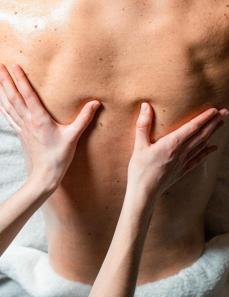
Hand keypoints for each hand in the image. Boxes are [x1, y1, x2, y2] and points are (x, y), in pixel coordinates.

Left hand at [0, 64, 100, 191]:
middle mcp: (28, 121)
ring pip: (8, 106)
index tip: (14, 65)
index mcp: (40, 120)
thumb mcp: (74, 137)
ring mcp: (22, 128)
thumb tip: (95, 103)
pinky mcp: (21, 134)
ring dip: (1, 91)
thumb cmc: (59, 156)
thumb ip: (84, 119)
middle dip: (6, 81)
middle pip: (13, 98)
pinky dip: (2, 107)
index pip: (28, 95)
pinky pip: (8, 117)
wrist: (45, 174)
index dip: (20, 80)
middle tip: (0, 66)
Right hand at [127, 102, 228, 205]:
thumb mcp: (139, 145)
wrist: (144, 192)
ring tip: (221, 124)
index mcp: (171, 144)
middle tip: (225, 112)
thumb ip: (143, 125)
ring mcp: (183, 162)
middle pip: (201, 135)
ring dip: (212, 134)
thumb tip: (146, 105)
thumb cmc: (140, 169)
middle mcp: (181, 152)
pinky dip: (207, 152)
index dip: (204, 118)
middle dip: (214, 123)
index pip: (192, 128)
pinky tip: (213, 148)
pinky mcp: (182, 171)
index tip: (214, 109)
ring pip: (202, 145)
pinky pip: (198, 160)